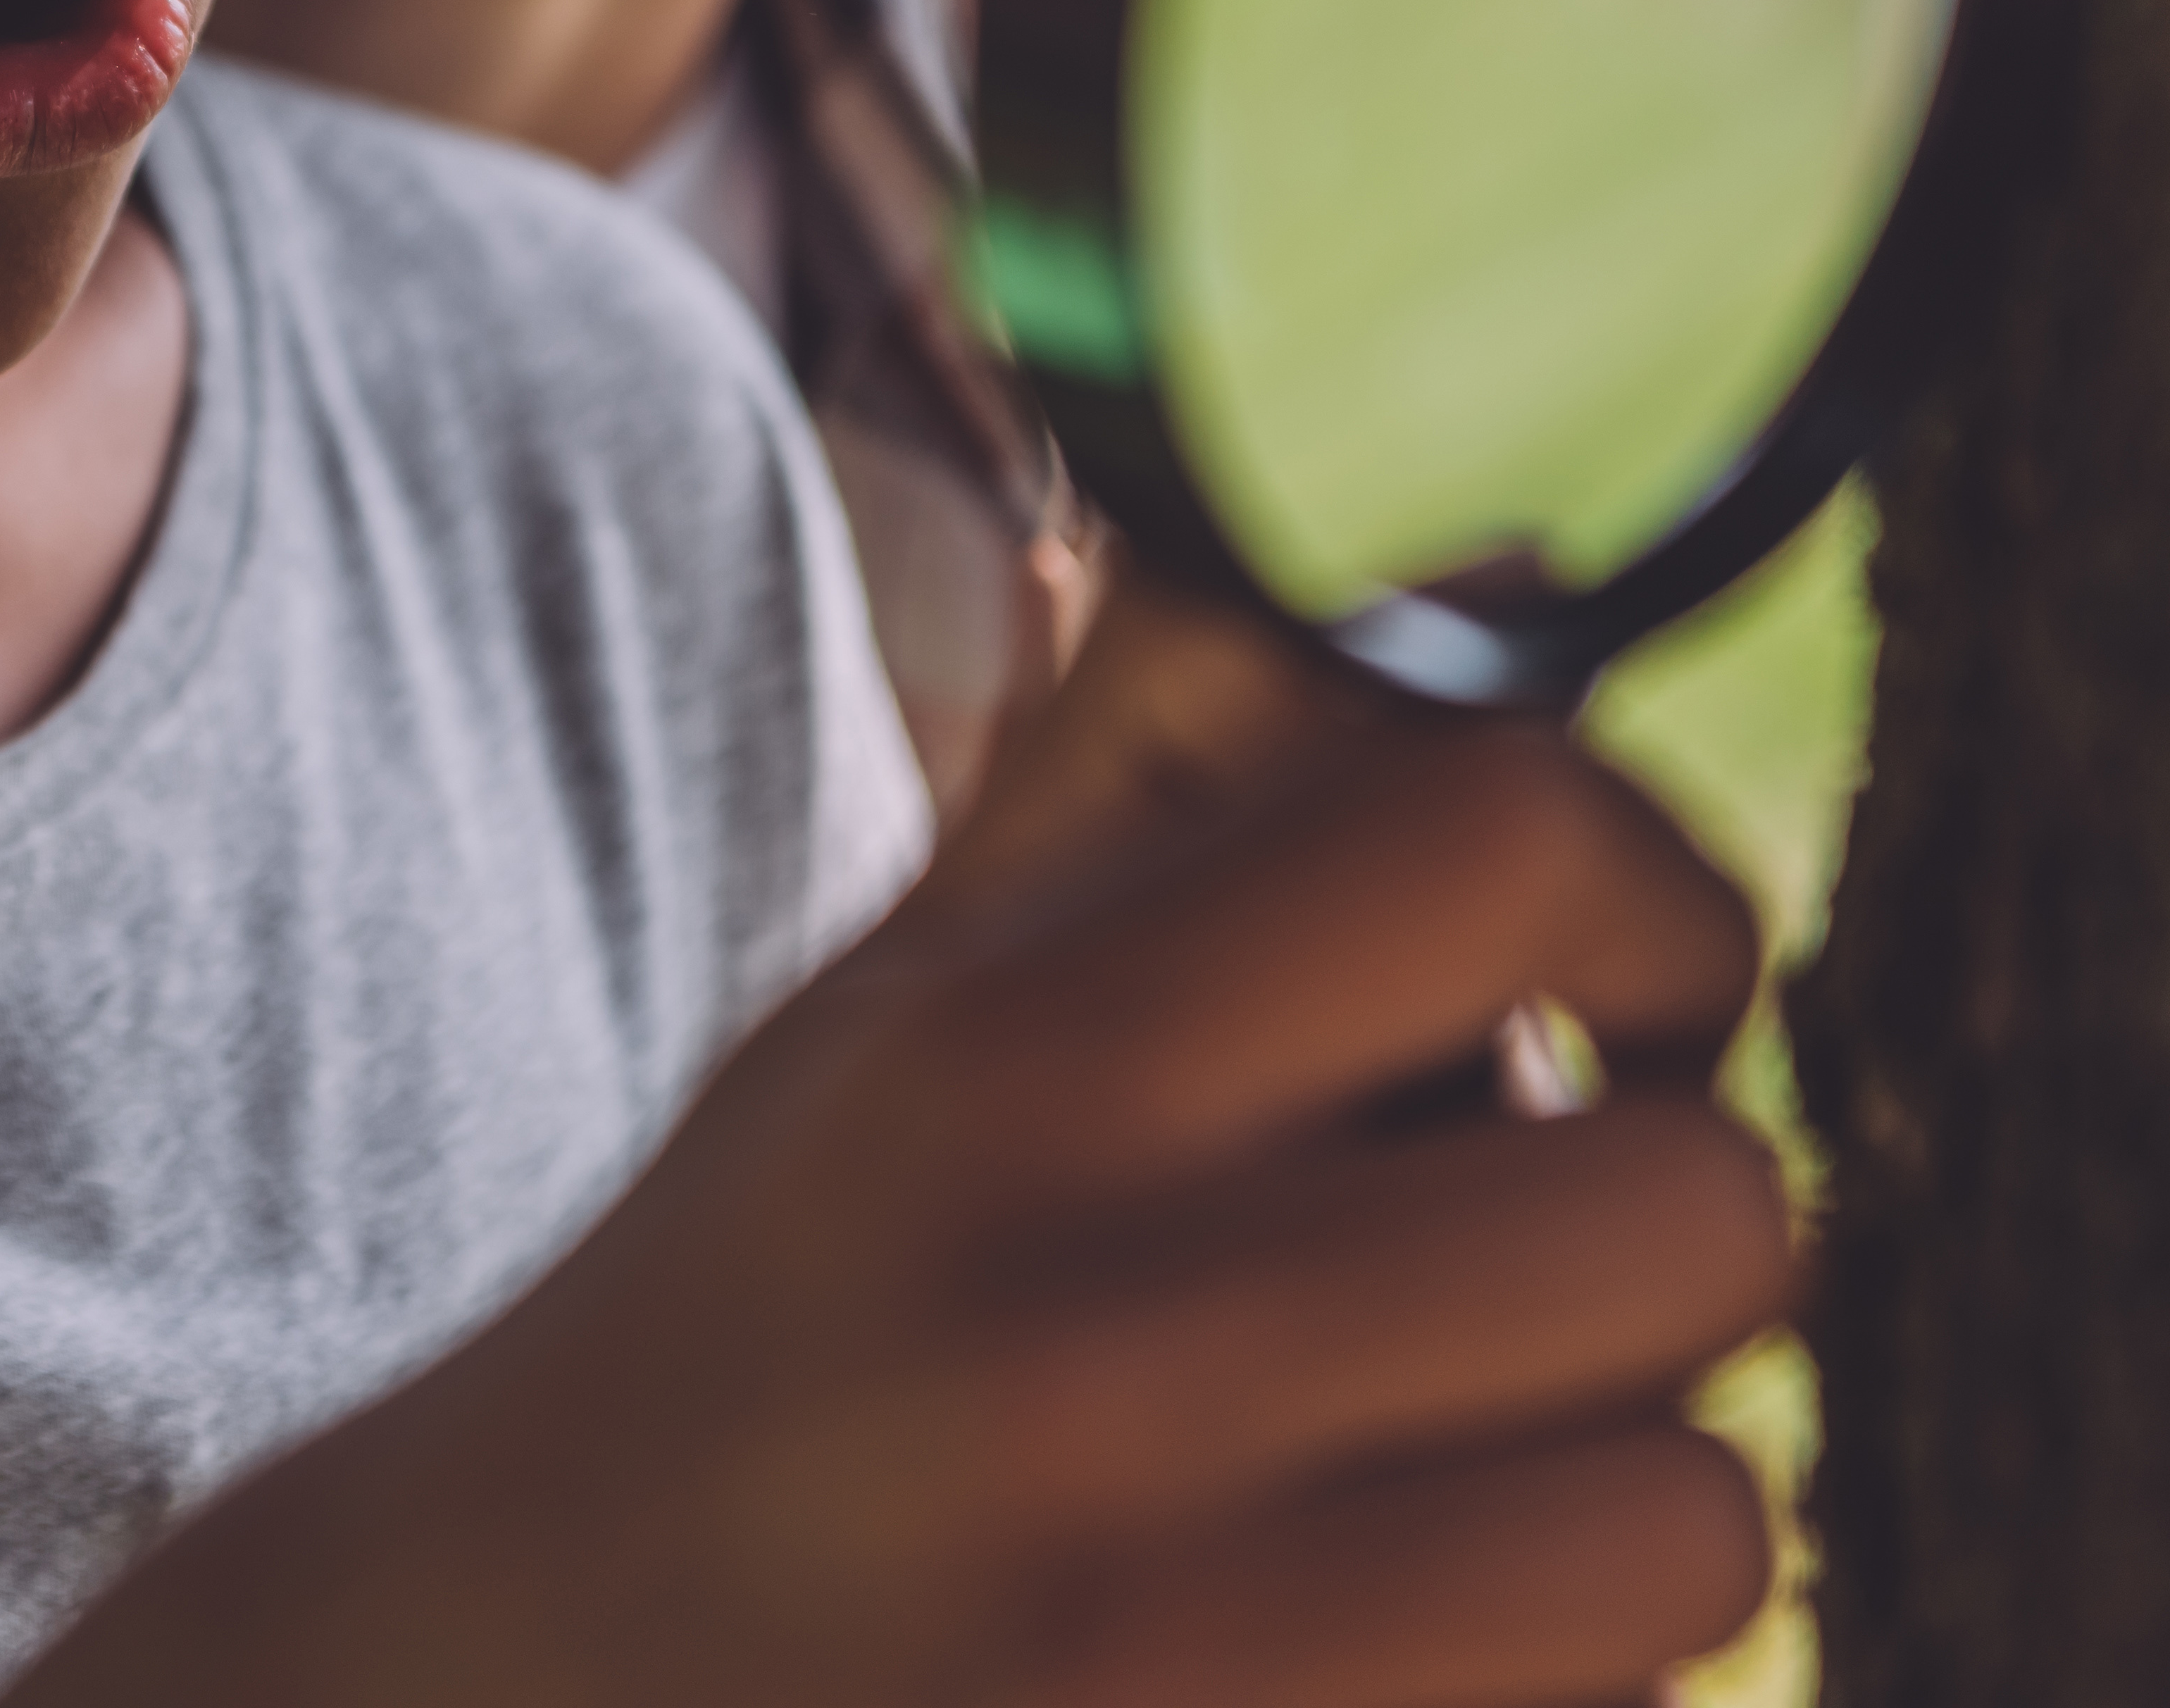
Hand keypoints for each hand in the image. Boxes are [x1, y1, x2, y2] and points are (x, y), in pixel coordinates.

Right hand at [21, 584, 1793, 1707]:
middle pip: (1699, 1208)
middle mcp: (1091, 1343)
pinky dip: (1536, 1699)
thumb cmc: (744, 1343)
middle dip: (1643, 1248)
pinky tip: (1348, 1657)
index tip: (1621, 999)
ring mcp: (1172, 1638)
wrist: (470, 1704)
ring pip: (1700, 1520)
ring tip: (1418, 1509)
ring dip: (1604, 1513)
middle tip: (1499, 1293)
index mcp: (997, 1067)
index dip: (1663, 898)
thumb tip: (1527, 575)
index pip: (1507, 833)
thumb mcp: (882, 1026)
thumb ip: (1177, 781)